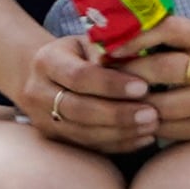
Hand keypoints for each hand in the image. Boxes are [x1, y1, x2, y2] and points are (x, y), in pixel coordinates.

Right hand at [17, 34, 160, 154]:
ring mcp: (43, 120)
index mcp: (46, 61)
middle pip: (79, 110)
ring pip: (84, 133)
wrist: (44, 75)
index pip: (79, 76)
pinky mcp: (55, 138)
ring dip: (122, 132)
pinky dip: (119, 144)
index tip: (143, 87)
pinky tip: (143, 138)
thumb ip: (107, 52)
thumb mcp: (89, 42)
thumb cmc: (78, 53)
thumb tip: (133, 67)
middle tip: (151, 113)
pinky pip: (89, 146)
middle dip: (118, 114)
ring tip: (152, 126)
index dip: (111, 84)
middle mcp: (38, 92)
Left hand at [102, 16, 189, 144]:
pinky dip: (146, 125)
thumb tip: (104, 39)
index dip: (136, 39)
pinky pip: (170, 130)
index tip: (108, 50)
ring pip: (164, 106)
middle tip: (103, 80)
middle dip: (129, 75)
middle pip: (165, 69)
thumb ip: (157, 35)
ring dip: (133, 105)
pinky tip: (132, 119)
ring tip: (113, 102)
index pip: (169, 30)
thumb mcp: (189, 37)